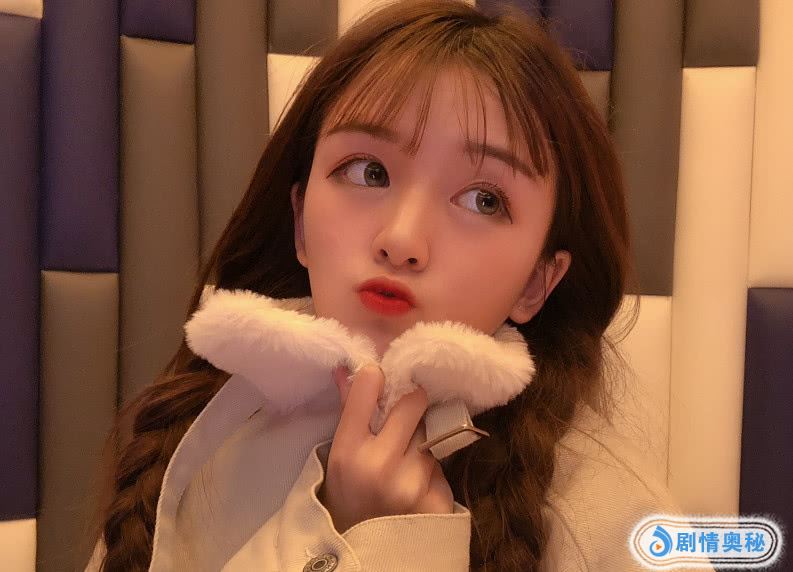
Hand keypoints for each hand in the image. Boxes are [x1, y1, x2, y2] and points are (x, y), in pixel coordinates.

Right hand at [319, 364, 454, 532]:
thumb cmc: (348, 497)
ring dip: (422, 441)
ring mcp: (413, 483)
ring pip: (431, 434)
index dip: (379, 378)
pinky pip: (442, 464)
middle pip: (414, 402)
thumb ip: (348, 410)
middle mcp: (380, 465)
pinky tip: (416, 484)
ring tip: (405, 462)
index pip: (368, 388)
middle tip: (404, 418)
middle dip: (411, 406)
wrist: (365, 555)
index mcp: (348, 451)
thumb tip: (348, 367)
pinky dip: (432, 469)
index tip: (381, 380)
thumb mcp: (339, 457)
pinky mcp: (438, 499)